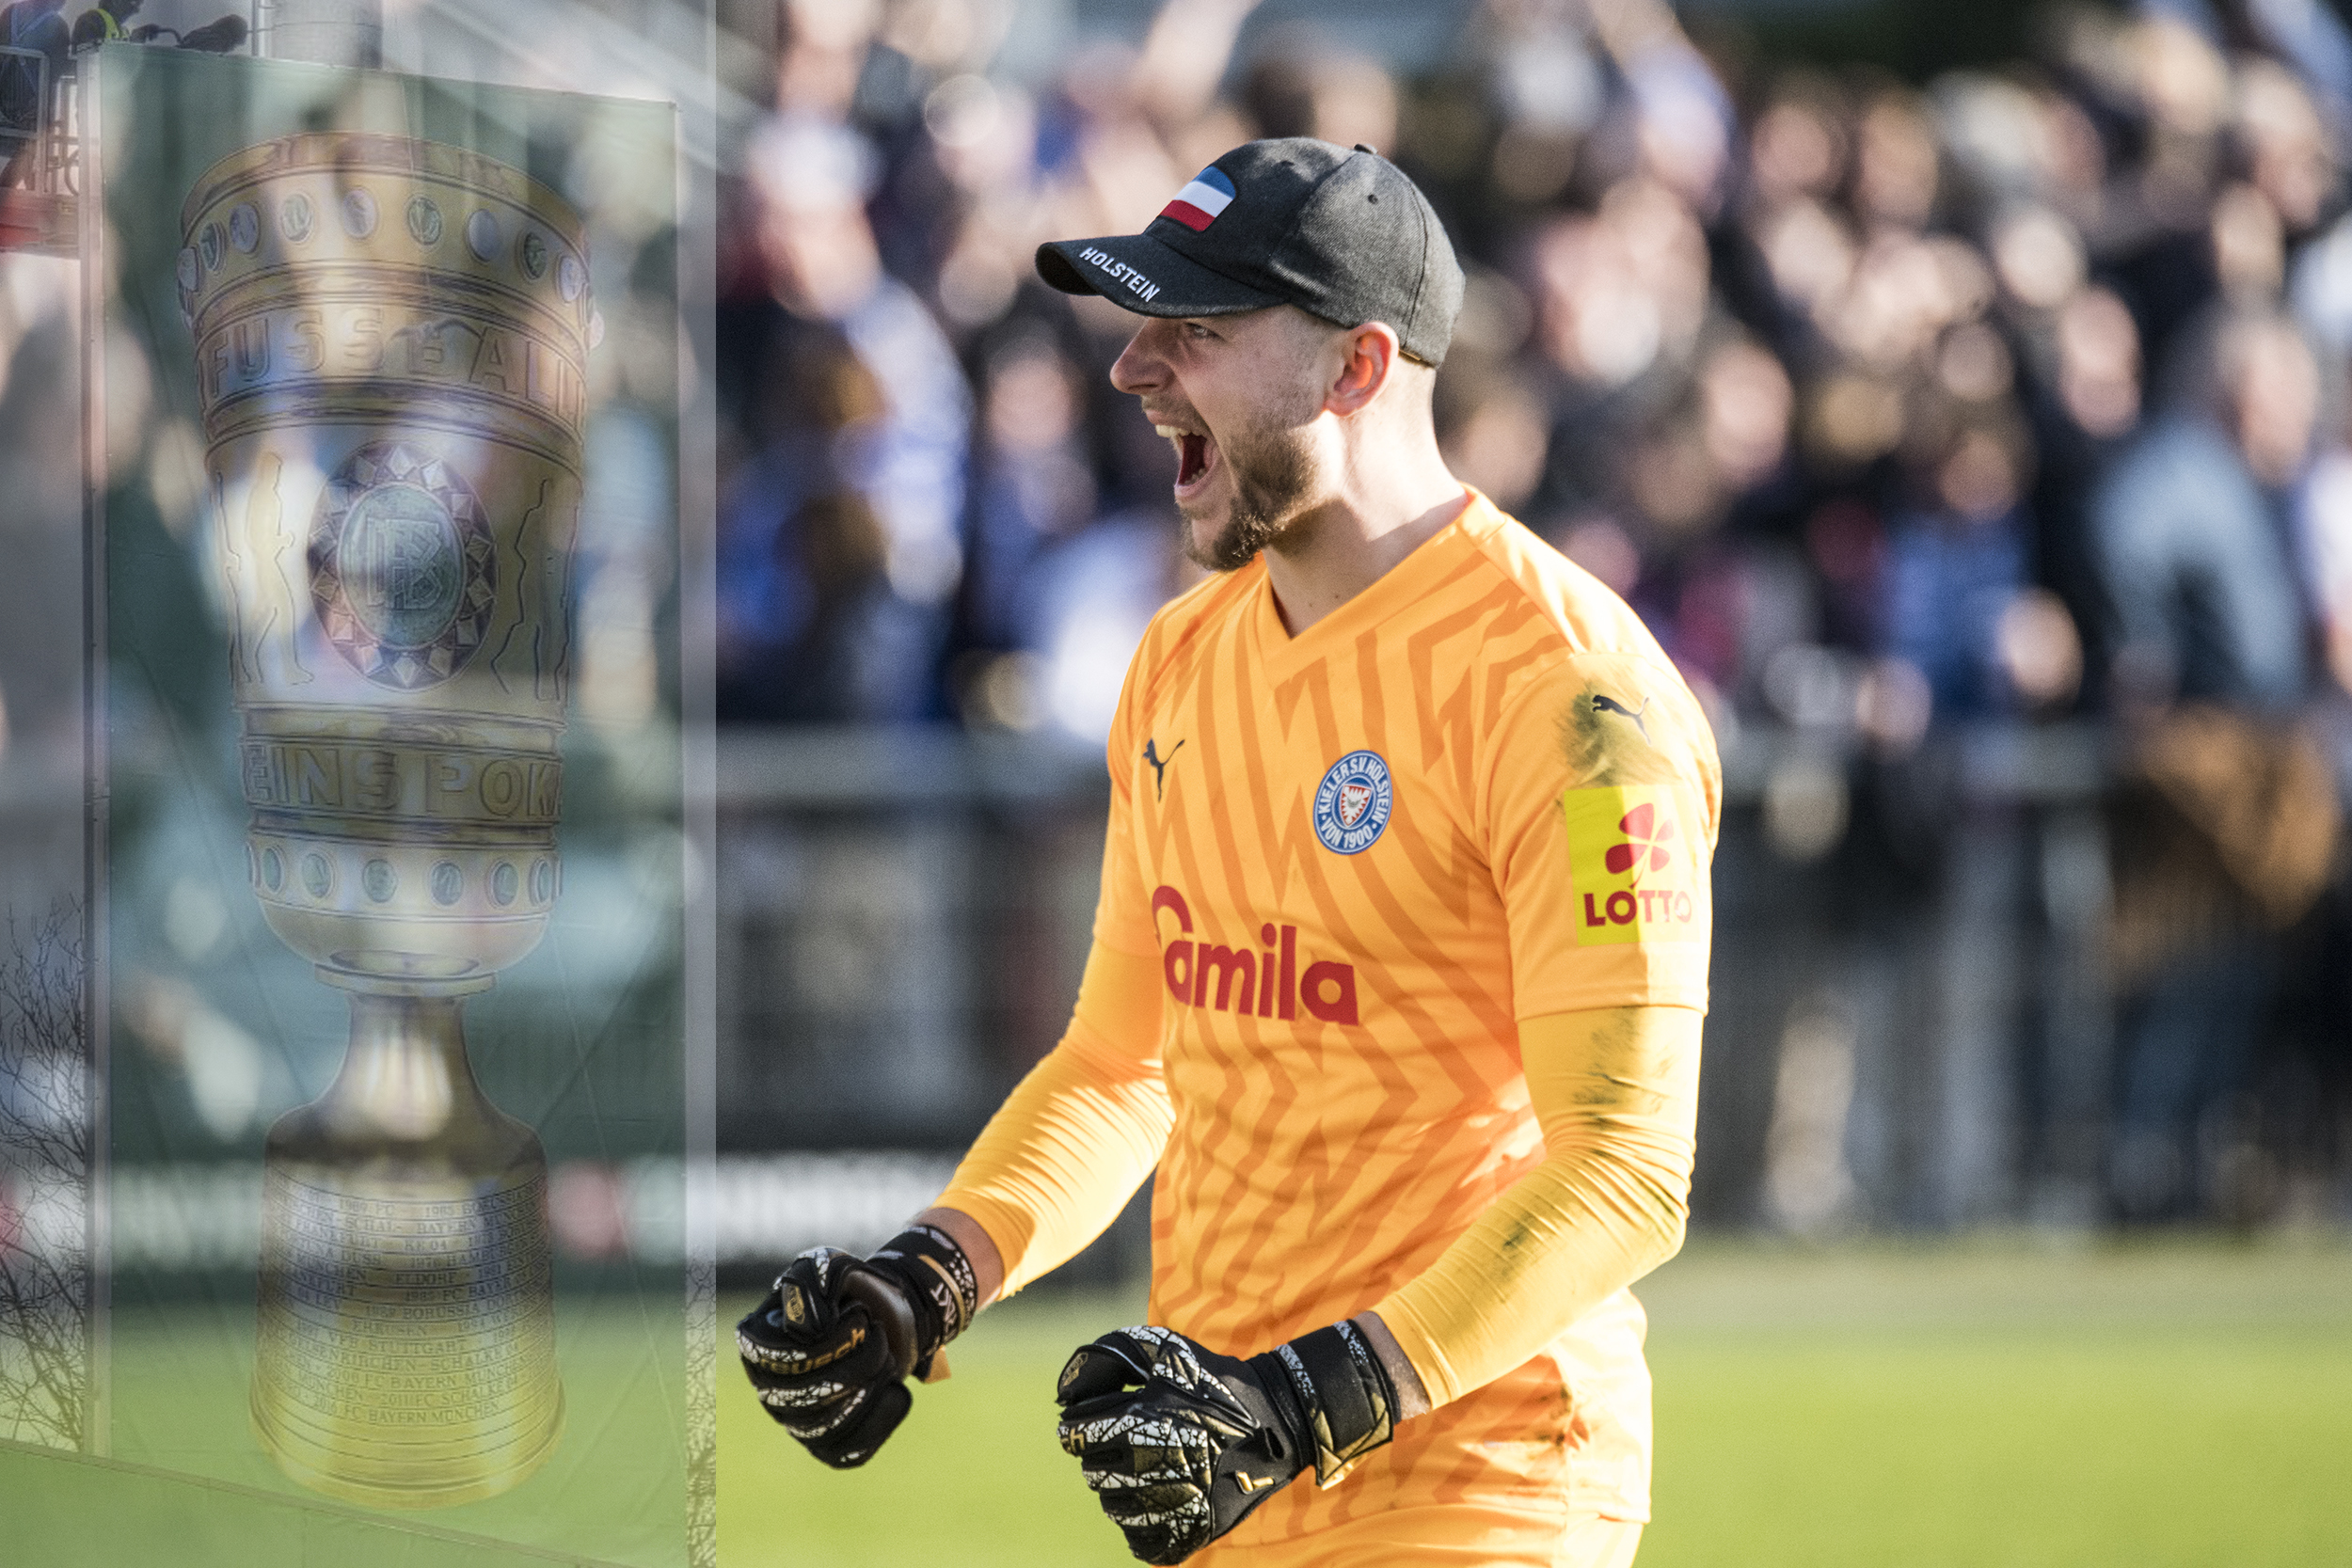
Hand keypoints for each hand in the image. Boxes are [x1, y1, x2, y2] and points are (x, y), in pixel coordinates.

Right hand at [737, 1225, 978, 1468]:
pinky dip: (878, 1424)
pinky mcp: (823, 1444)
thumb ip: (814, 1278)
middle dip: (857, 1365)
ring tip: (887, 1362)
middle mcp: (766, 1387)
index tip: (860, 1318)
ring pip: (824, 1429)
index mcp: (757, 1343)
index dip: (829, 1344)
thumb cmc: (848, 1292)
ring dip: (869, 1393)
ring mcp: (792, 1420)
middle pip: (806, 1397)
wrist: (881, 1321)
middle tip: (880, 1338)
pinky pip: (845, 1453)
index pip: (780, 1360)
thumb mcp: (831, 1268)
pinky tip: (897, 1393)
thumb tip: (811, 1326)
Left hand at [1053, 1321, 1396, 1563]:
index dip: (1082, 1425)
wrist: (1275, 1420)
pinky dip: (1142, 1523)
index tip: (1100, 1420)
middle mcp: (1151, 1466)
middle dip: (1103, 1455)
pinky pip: (1140, 1540)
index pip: (1074, 1436)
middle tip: (1133, 1440)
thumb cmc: (1210, 1380)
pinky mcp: (1191, 1532)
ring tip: (1150, 1465)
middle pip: (1091, 1473)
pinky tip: (1159, 1497)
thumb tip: (1061, 1395)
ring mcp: (1173, 1504)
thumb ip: (1104, 1359)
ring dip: (1121, 1488)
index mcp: (1139, 1420)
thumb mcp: (1160, 1348)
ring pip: (1113, 1508)